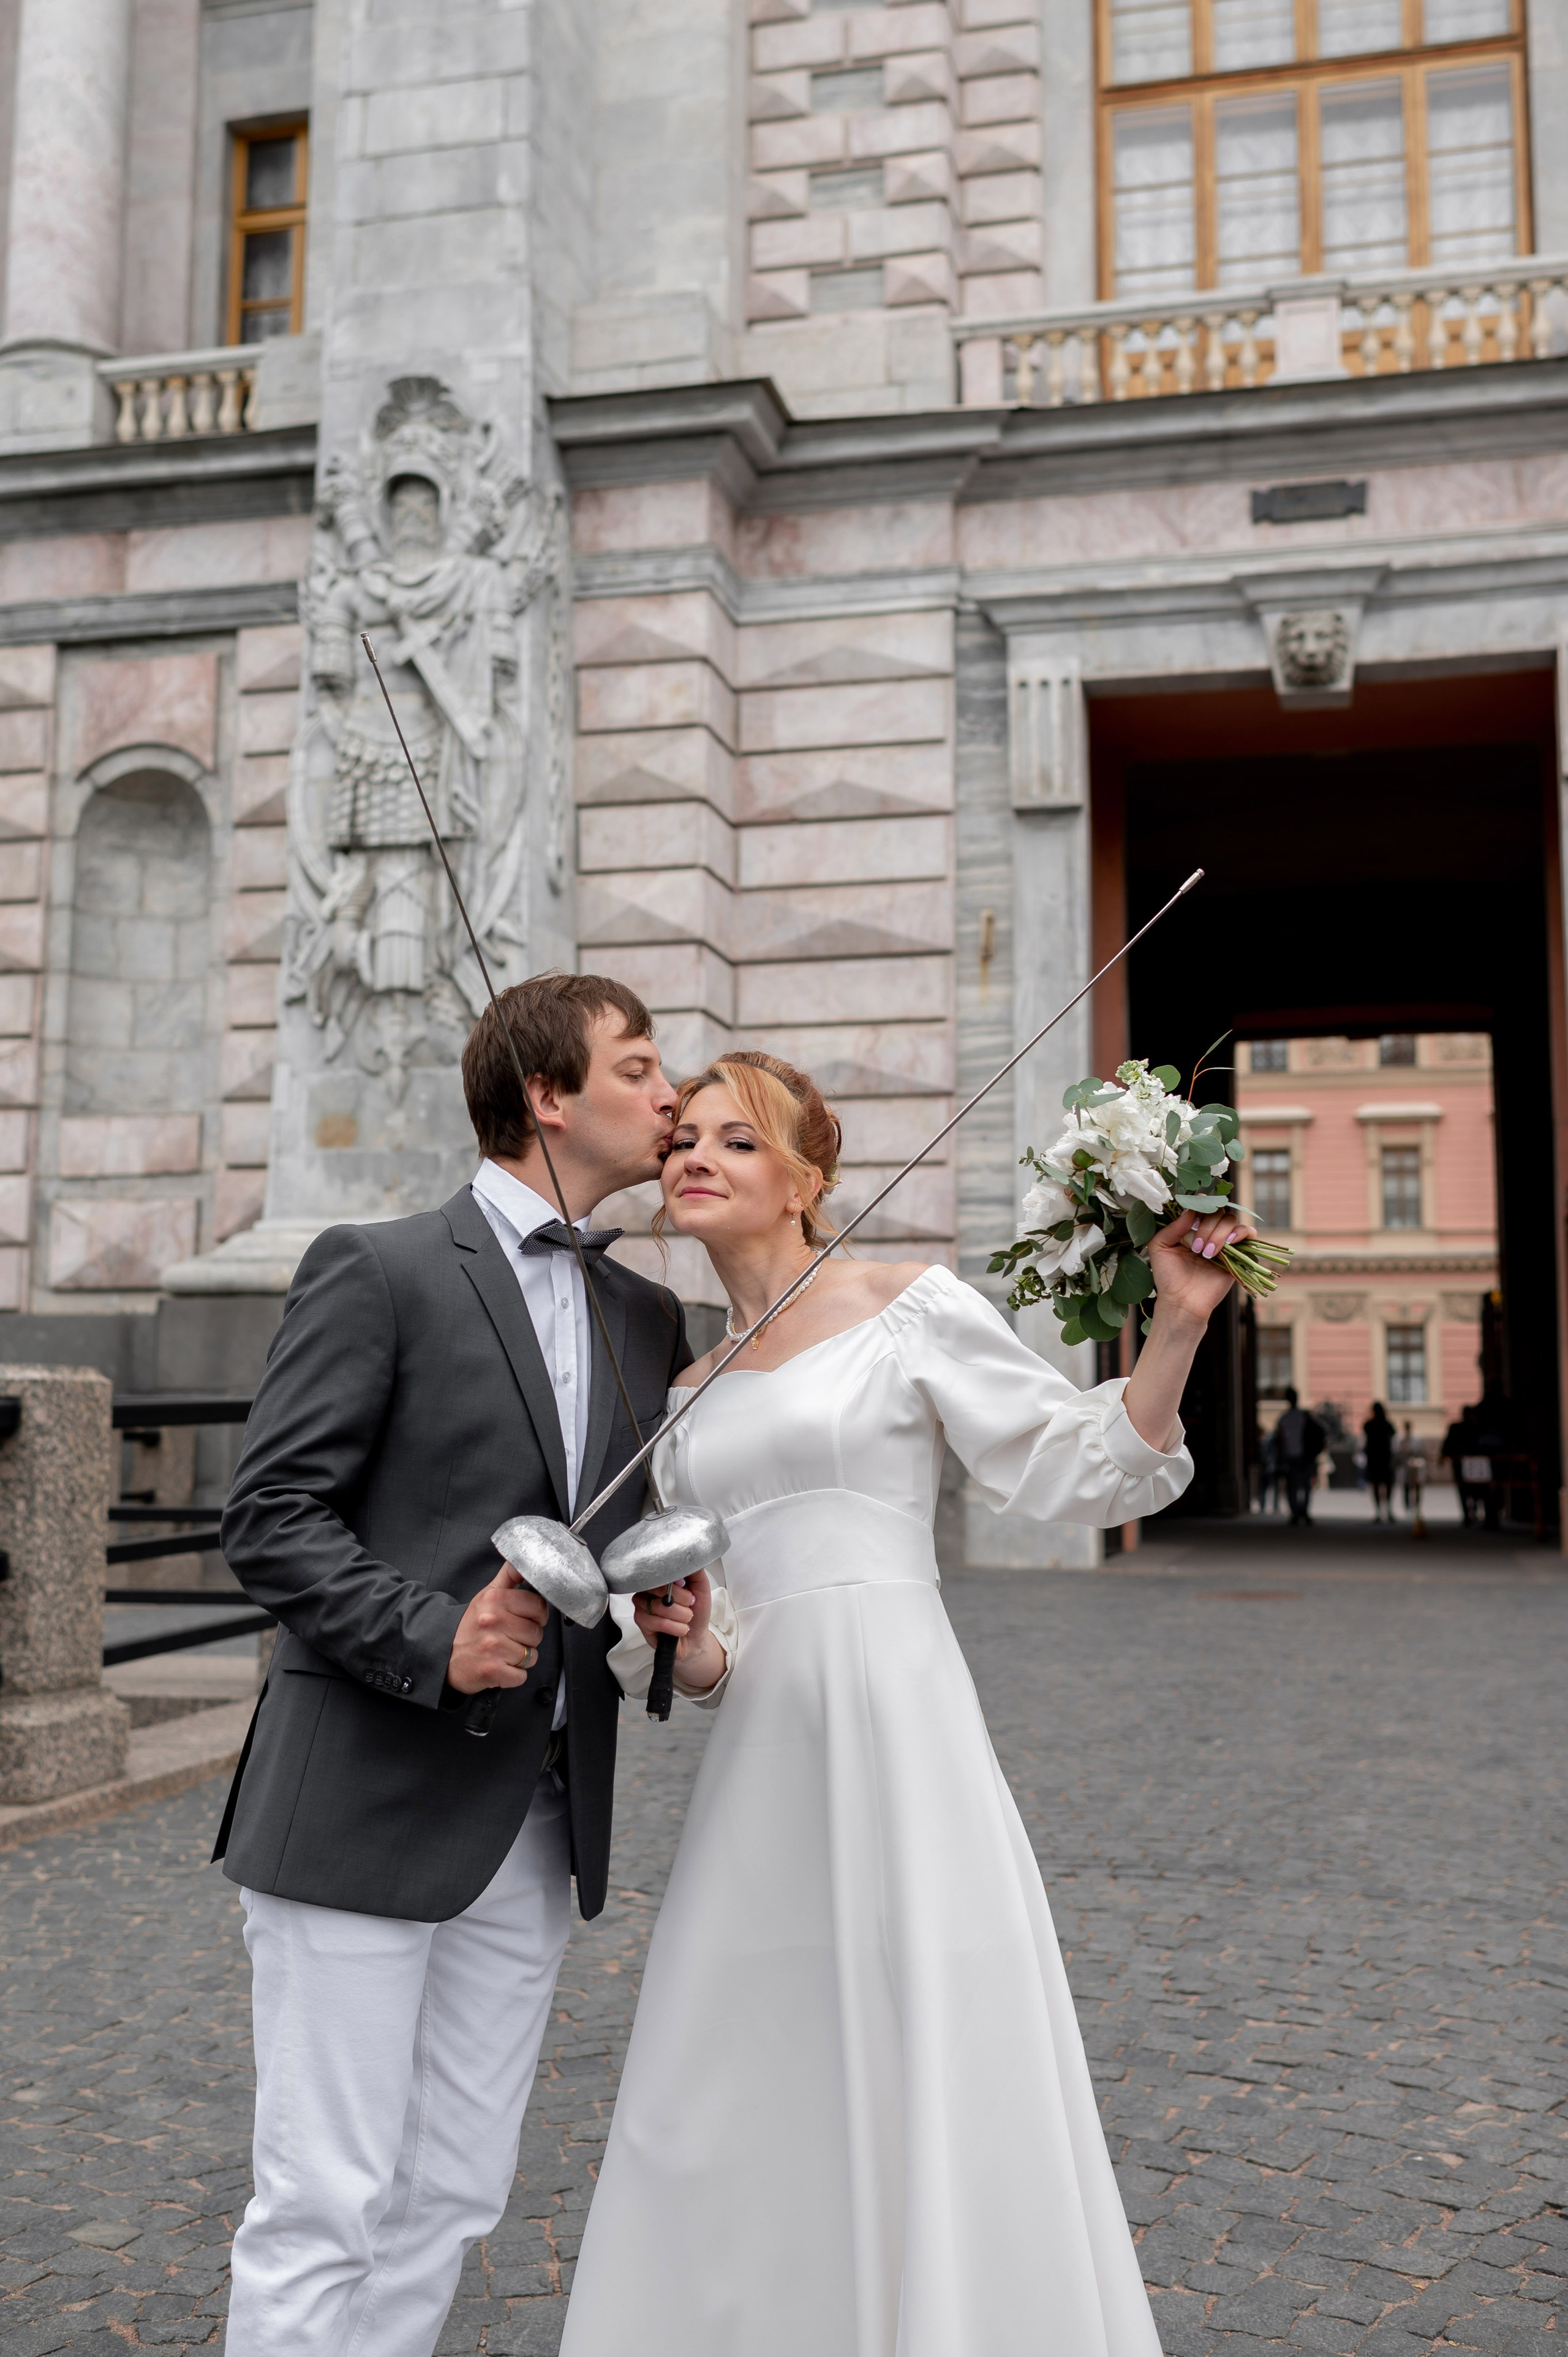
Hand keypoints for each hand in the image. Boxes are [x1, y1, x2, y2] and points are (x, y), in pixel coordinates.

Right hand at [446, 1559, 548, 1694]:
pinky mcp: (492, 1670)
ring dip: (521, 1658)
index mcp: (494, 1599)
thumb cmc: (470, 1626)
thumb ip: (510, 1576)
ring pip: (532, 1656)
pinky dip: (513, 1675)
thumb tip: (527, 1560)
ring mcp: (493, 1647)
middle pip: (537, 1633)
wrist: (443, 1655)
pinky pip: (522, 1676)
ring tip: (503, 1652)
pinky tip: (500, 1666)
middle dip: (527, 1638)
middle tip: (509, 1637)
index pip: (538, 1606)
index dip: (536, 1615)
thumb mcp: (487, 1595)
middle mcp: (493, 1621)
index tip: (524, 1619)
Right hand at [633, 1569, 726, 1697]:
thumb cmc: (696, 1611)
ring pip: (660, 1607)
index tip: (688, 1591)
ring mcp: (642, 1605)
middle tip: (689, 1606)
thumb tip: (688, 1555)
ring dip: (681, 1617)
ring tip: (685, 1619)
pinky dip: (675, 1627)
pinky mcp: (641, 1622)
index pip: (662, 1571)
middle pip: (661, 1589)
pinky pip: (657, 1622)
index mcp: (660, 1578)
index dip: (679, 1584)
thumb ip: (694, 1570)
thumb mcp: (701, 1587)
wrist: (695, 1637)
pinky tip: (679, 1629)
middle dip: (683, 1602)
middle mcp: (648, 1589)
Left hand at [1146, 1207, 1254, 1328]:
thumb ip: (1173, 1227)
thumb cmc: (1168, 1277)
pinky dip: (1241, 1233)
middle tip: (1196, 1247)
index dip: (1200, 1205)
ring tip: (1207, 1253)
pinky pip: (1249, 1233)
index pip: (1202, 1205)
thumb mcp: (1160, 1247)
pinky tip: (1228, 1245)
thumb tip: (1190, 1210)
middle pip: (1218, 1211)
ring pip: (1231, 1221)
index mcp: (1191, 1227)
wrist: (1182, 1302)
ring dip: (1219, 1233)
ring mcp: (1224, 1242)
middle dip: (1207, 1227)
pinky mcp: (1239, 1254)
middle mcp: (1209, 1232)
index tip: (1193, 1215)